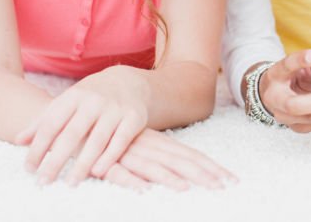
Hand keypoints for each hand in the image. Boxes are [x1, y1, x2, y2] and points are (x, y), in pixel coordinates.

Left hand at [15, 67, 147, 185]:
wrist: (129, 82)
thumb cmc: (90, 98)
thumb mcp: (67, 102)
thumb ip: (43, 121)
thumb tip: (18, 140)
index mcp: (73, 96)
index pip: (51, 123)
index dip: (38, 146)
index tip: (29, 168)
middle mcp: (94, 101)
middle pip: (72, 133)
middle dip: (56, 159)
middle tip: (44, 181)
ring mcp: (115, 109)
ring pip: (97, 139)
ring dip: (83, 163)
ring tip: (70, 182)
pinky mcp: (134, 117)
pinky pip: (121, 140)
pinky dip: (110, 157)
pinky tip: (97, 172)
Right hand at [102, 128, 236, 191]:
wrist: (78, 119)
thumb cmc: (114, 138)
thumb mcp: (142, 146)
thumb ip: (161, 158)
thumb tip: (186, 175)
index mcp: (159, 143)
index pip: (190, 155)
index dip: (211, 167)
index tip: (232, 179)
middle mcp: (148, 147)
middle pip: (180, 161)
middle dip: (203, 174)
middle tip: (225, 186)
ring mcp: (127, 153)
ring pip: (152, 167)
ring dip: (170, 179)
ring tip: (188, 190)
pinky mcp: (104, 162)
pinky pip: (118, 173)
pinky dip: (131, 181)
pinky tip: (144, 190)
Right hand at [254, 49, 310, 131]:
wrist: (271, 95)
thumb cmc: (285, 77)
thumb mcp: (293, 64)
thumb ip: (306, 62)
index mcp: (274, 77)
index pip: (286, 67)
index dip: (299, 61)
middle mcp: (275, 100)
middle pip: (297, 105)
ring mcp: (284, 117)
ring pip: (309, 118)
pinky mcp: (295, 126)